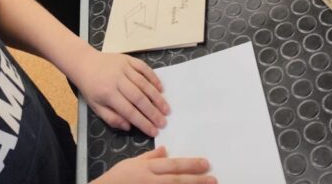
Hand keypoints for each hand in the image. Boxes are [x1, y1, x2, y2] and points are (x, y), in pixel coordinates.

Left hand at [71, 49, 168, 135]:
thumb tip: (129, 126)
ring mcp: (123, 67)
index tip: (154, 132)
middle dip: (153, 112)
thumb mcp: (95, 107)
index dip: (143, 122)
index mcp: (107, 93)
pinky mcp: (128, 58)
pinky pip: (143, 68)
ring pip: (144, 83)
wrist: (85, 63)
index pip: (129, 111)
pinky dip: (153, 78)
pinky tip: (161, 88)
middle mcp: (117, 79)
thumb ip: (112, 119)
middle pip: (139, 98)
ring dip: (157, 97)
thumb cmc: (91, 87)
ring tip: (166, 109)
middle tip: (164, 123)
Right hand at [95, 148, 214, 183]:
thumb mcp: (132, 163)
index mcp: (148, 168)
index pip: (173, 165)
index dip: (190, 164)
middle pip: (177, 179)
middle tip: (213, 178)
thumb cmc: (118, 177)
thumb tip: (165, 150)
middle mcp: (152, 181)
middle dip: (196, 178)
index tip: (205, 163)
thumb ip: (149, 157)